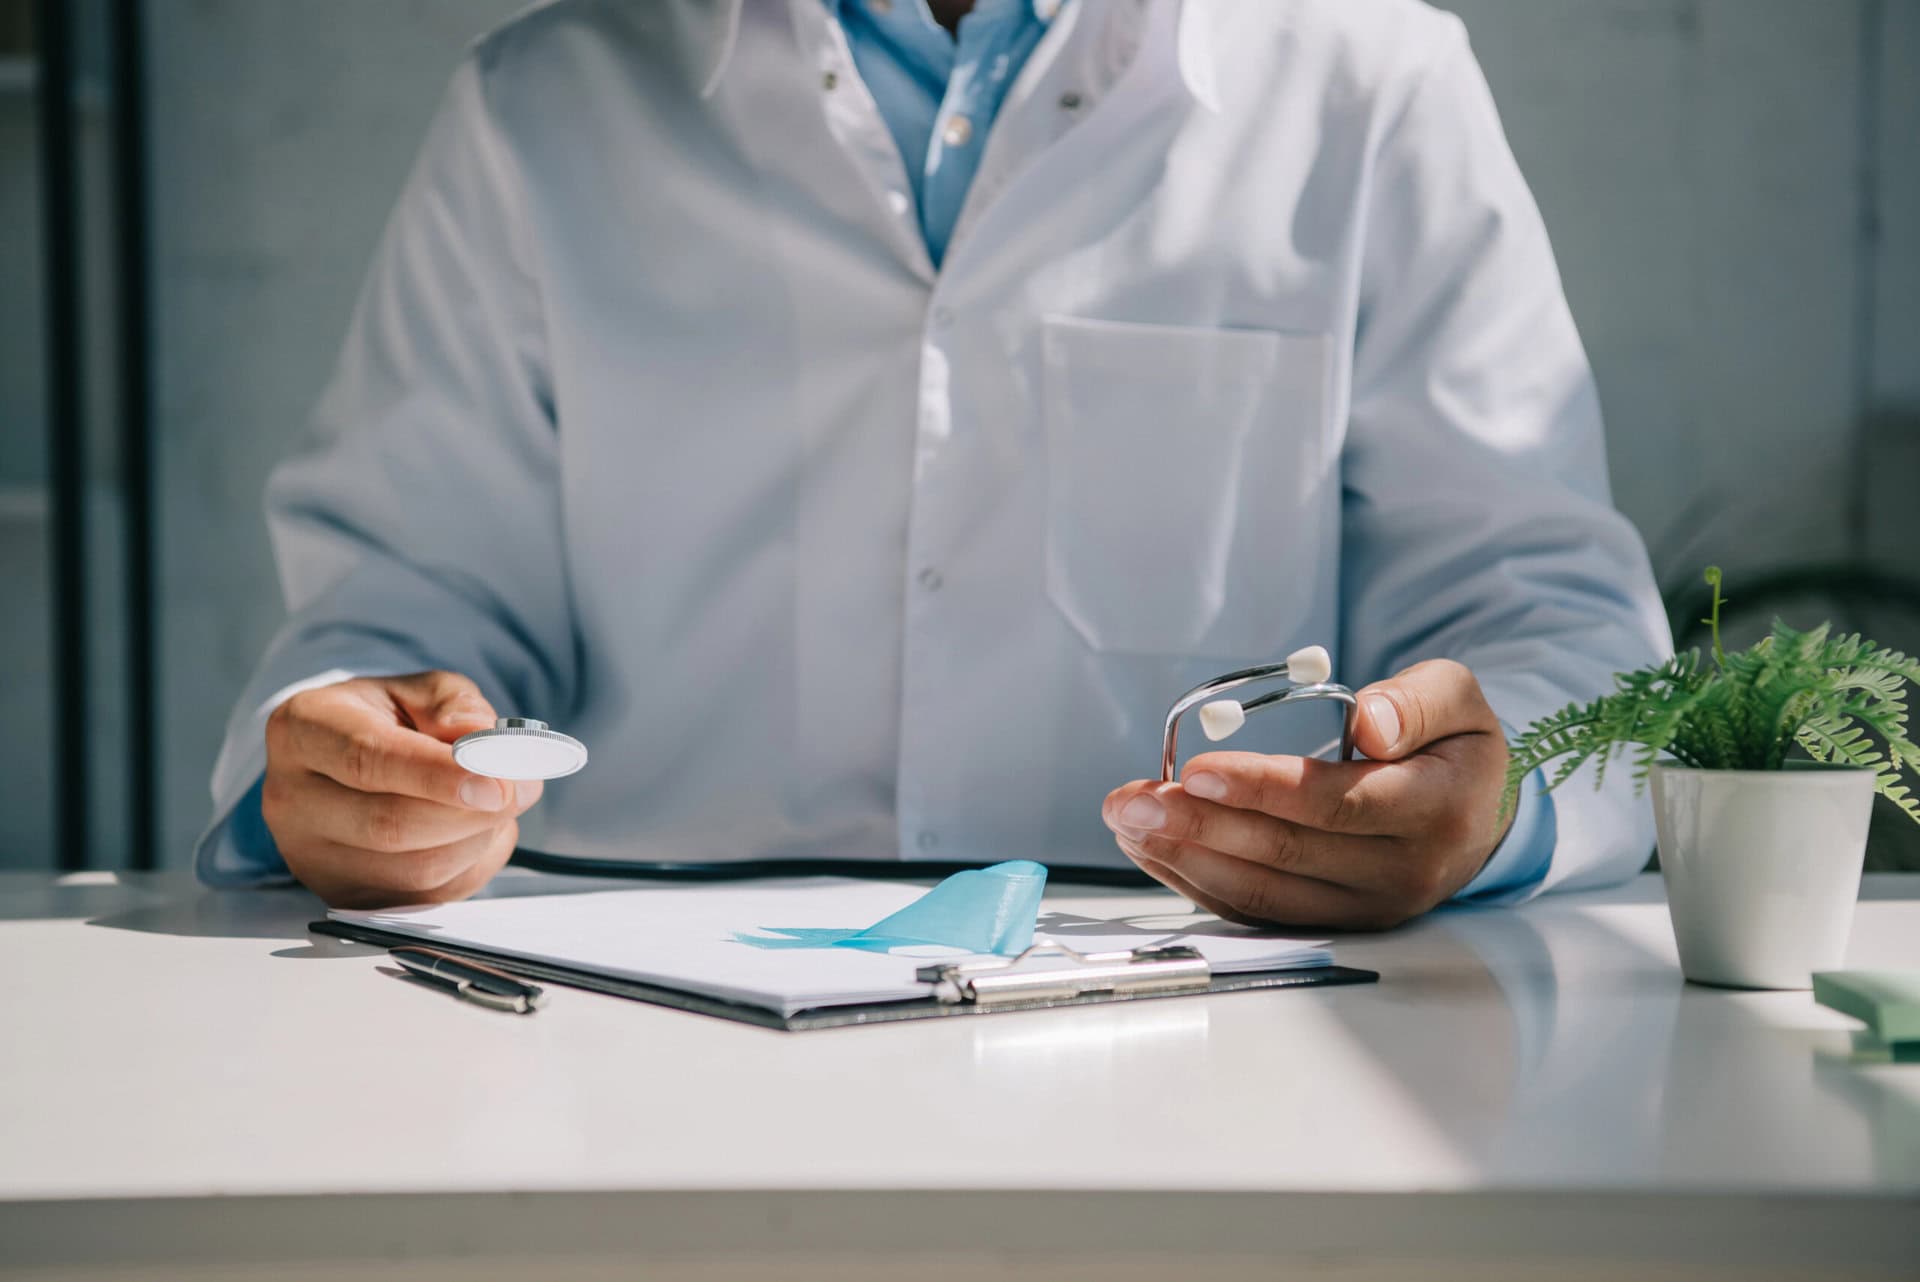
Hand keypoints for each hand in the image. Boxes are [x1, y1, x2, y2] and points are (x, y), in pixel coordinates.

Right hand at [262, 671, 541, 907]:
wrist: (348, 762)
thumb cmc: (386, 720)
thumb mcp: (420, 690)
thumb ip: (454, 705)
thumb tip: (478, 737)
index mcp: (303, 730)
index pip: (367, 759)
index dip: (437, 775)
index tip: (496, 782)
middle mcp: (293, 799)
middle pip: (389, 825)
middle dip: (471, 813)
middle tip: (521, 789)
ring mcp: (312, 857)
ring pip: (415, 869)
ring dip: (477, 839)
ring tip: (499, 803)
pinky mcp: (345, 896)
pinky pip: (427, 895)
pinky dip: (469, 864)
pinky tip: (476, 831)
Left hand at [1102, 659, 1513, 929]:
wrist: (1476, 816)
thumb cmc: (1453, 747)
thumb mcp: (1456, 699)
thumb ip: (1416, 703)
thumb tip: (1370, 723)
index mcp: (1433, 810)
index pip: (1335, 804)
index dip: (1261, 789)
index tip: (1196, 770)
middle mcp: (1400, 872)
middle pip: (1285, 854)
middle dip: (1198, 825)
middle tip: (1131, 799)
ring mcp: (1363, 908)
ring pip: (1261, 892)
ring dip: (1183, 857)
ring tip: (1126, 820)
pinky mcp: (1331, 923)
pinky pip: (1253, 910)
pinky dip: (1196, 881)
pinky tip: (1153, 848)